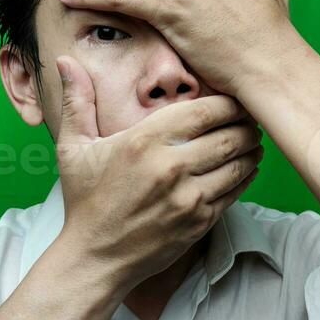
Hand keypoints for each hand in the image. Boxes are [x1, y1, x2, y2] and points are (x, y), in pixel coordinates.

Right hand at [55, 55, 263, 290]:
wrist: (95, 258)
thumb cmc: (84, 201)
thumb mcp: (73, 149)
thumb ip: (78, 101)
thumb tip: (66, 61)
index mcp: (144, 142)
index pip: (205, 111)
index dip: (228, 102)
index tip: (233, 99)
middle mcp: (170, 168)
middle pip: (229, 135)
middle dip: (246, 124)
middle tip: (251, 118)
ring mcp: (188, 198)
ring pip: (238, 164)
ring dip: (251, 149)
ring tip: (253, 140)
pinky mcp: (199, 223)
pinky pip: (235, 192)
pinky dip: (245, 176)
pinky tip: (246, 167)